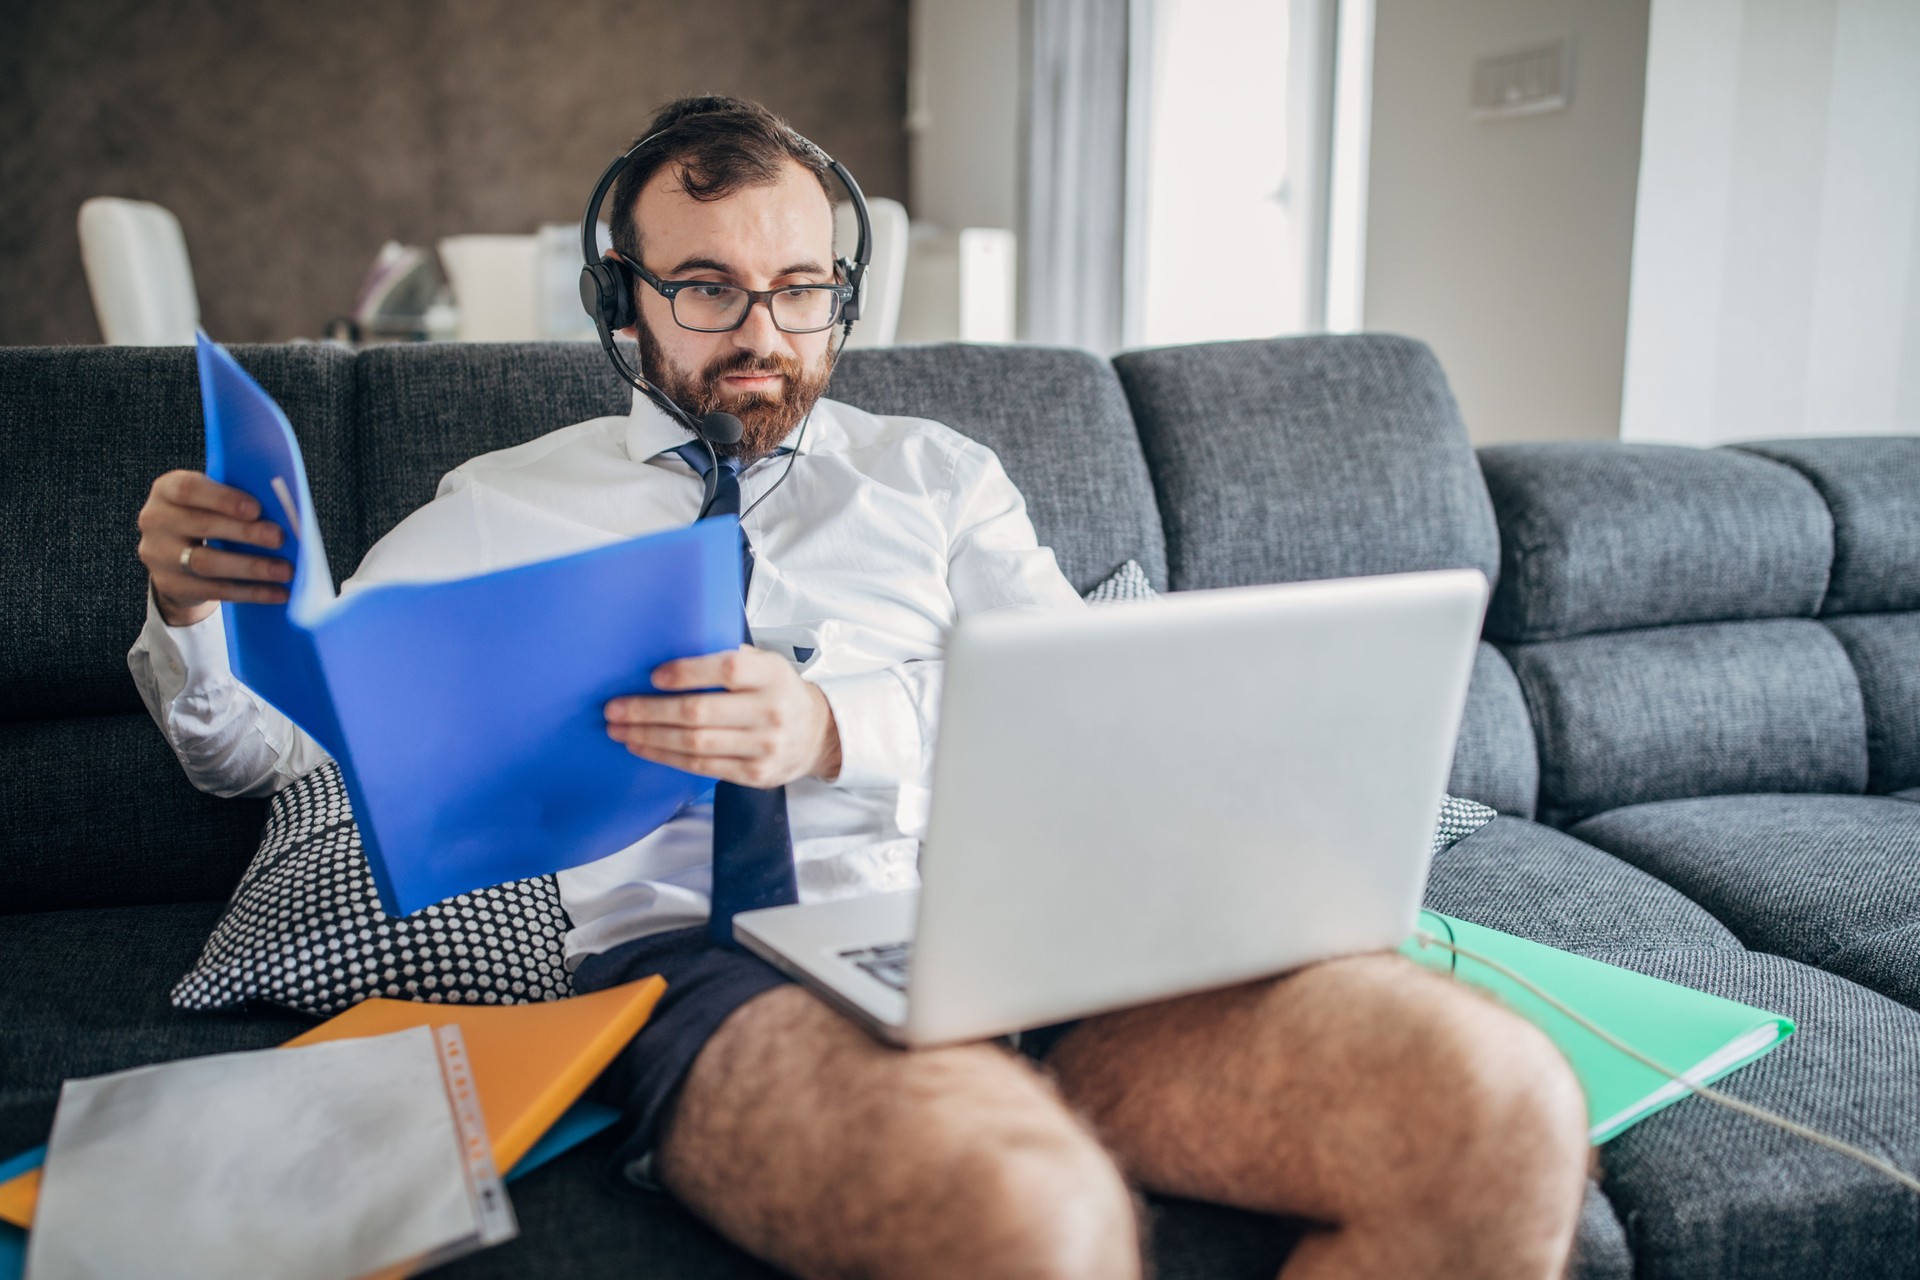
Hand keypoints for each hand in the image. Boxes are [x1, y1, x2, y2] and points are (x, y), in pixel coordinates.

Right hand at [137, 470, 291, 625]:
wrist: (176, 557)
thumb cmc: (208, 517)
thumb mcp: (213, 502)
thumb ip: (237, 502)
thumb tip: (284, 511)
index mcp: (167, 490)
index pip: (188, 489)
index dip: (223, 498)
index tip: (256, 509)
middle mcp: (156, 520)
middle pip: (202, 526)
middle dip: (245, 533)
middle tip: (279, 538)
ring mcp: (159, 555)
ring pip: (207, 563)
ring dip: (251, 567)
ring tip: (285, 570)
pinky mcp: (170, 585)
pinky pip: (214, 590)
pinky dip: (250, 591)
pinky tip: (278, 592)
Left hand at [605, 646, 841, 787]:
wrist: (818, 734)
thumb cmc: (777, 691)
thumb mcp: (765, 664)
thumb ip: (728, 657)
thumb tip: (670, 650)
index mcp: (771, 675)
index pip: (726, 670)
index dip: (687, 673)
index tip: (653, 676)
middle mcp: (770, 711)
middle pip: (699, 713)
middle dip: (649, 712)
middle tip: (614, 709)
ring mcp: (764, 747)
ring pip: (695, 744)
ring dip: (650, 737)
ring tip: (619, 730)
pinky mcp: (755, 774)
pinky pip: (702, 767)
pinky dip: (666, 757)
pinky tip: (643, 747)